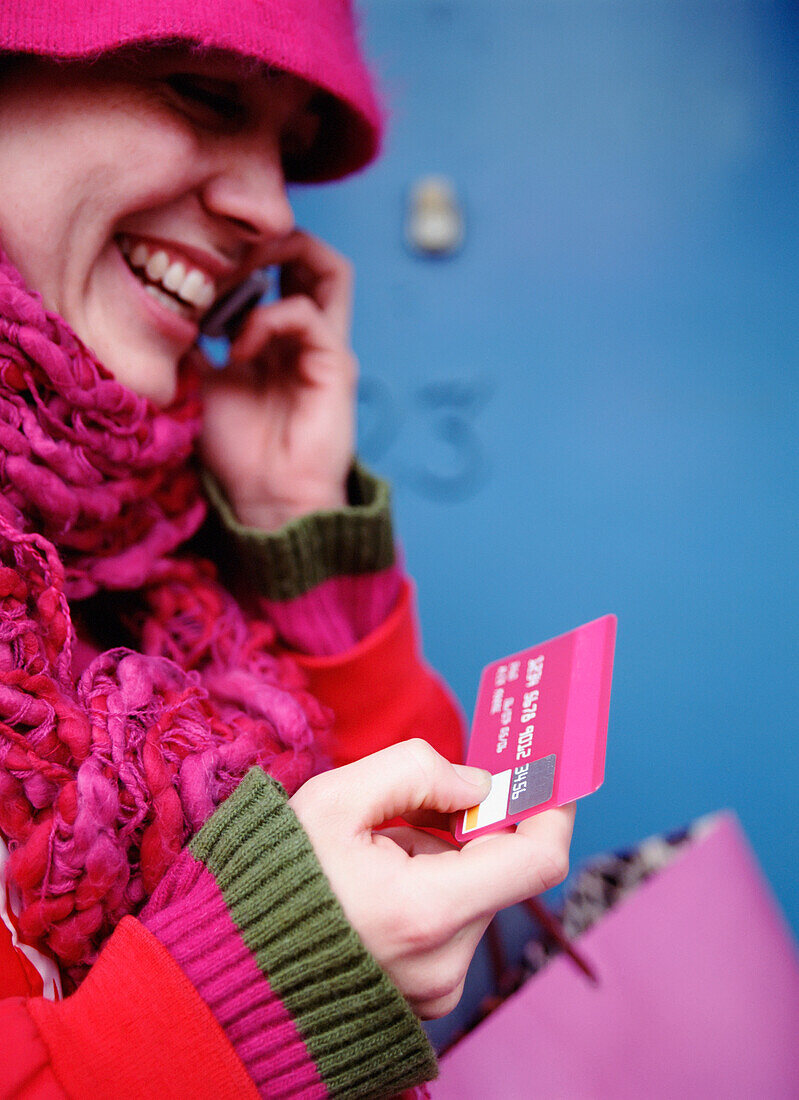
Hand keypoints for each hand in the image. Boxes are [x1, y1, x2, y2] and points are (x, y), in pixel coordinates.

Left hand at [199, 230, 356, 529]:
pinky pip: (306, 314)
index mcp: (278, 335)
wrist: (265, 498)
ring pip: (328, 267)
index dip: (239, 252)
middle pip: (308, 254)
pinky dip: (266, 318)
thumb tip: (166, 295)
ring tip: (238, 273)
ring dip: (281, 255)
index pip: (276, 266)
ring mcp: (326, 346)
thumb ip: (194, 338)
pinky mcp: (336, 364)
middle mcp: (306, 334)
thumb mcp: (200, 379)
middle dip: (264, 240)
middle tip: (218, 252)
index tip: (194, 262)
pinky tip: (236, 346)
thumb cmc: (235, 448)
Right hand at [289, 739, 574, 1017]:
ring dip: (438, 860)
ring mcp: (435, 990)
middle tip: (412, 806)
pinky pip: (450, 925)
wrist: (230, 969)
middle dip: (462, 829)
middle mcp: (442, 963)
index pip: (535, 861)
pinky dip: (427, 892)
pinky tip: (373, 887)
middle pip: (495, 871)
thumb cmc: (273, 881)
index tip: (546, 775)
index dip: (550, 809)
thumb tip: (477, 784)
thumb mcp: (334, 799)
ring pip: (471, 895)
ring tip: (370, 857)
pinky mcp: (425, 1001)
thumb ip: (416, 771)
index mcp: (424, 912)